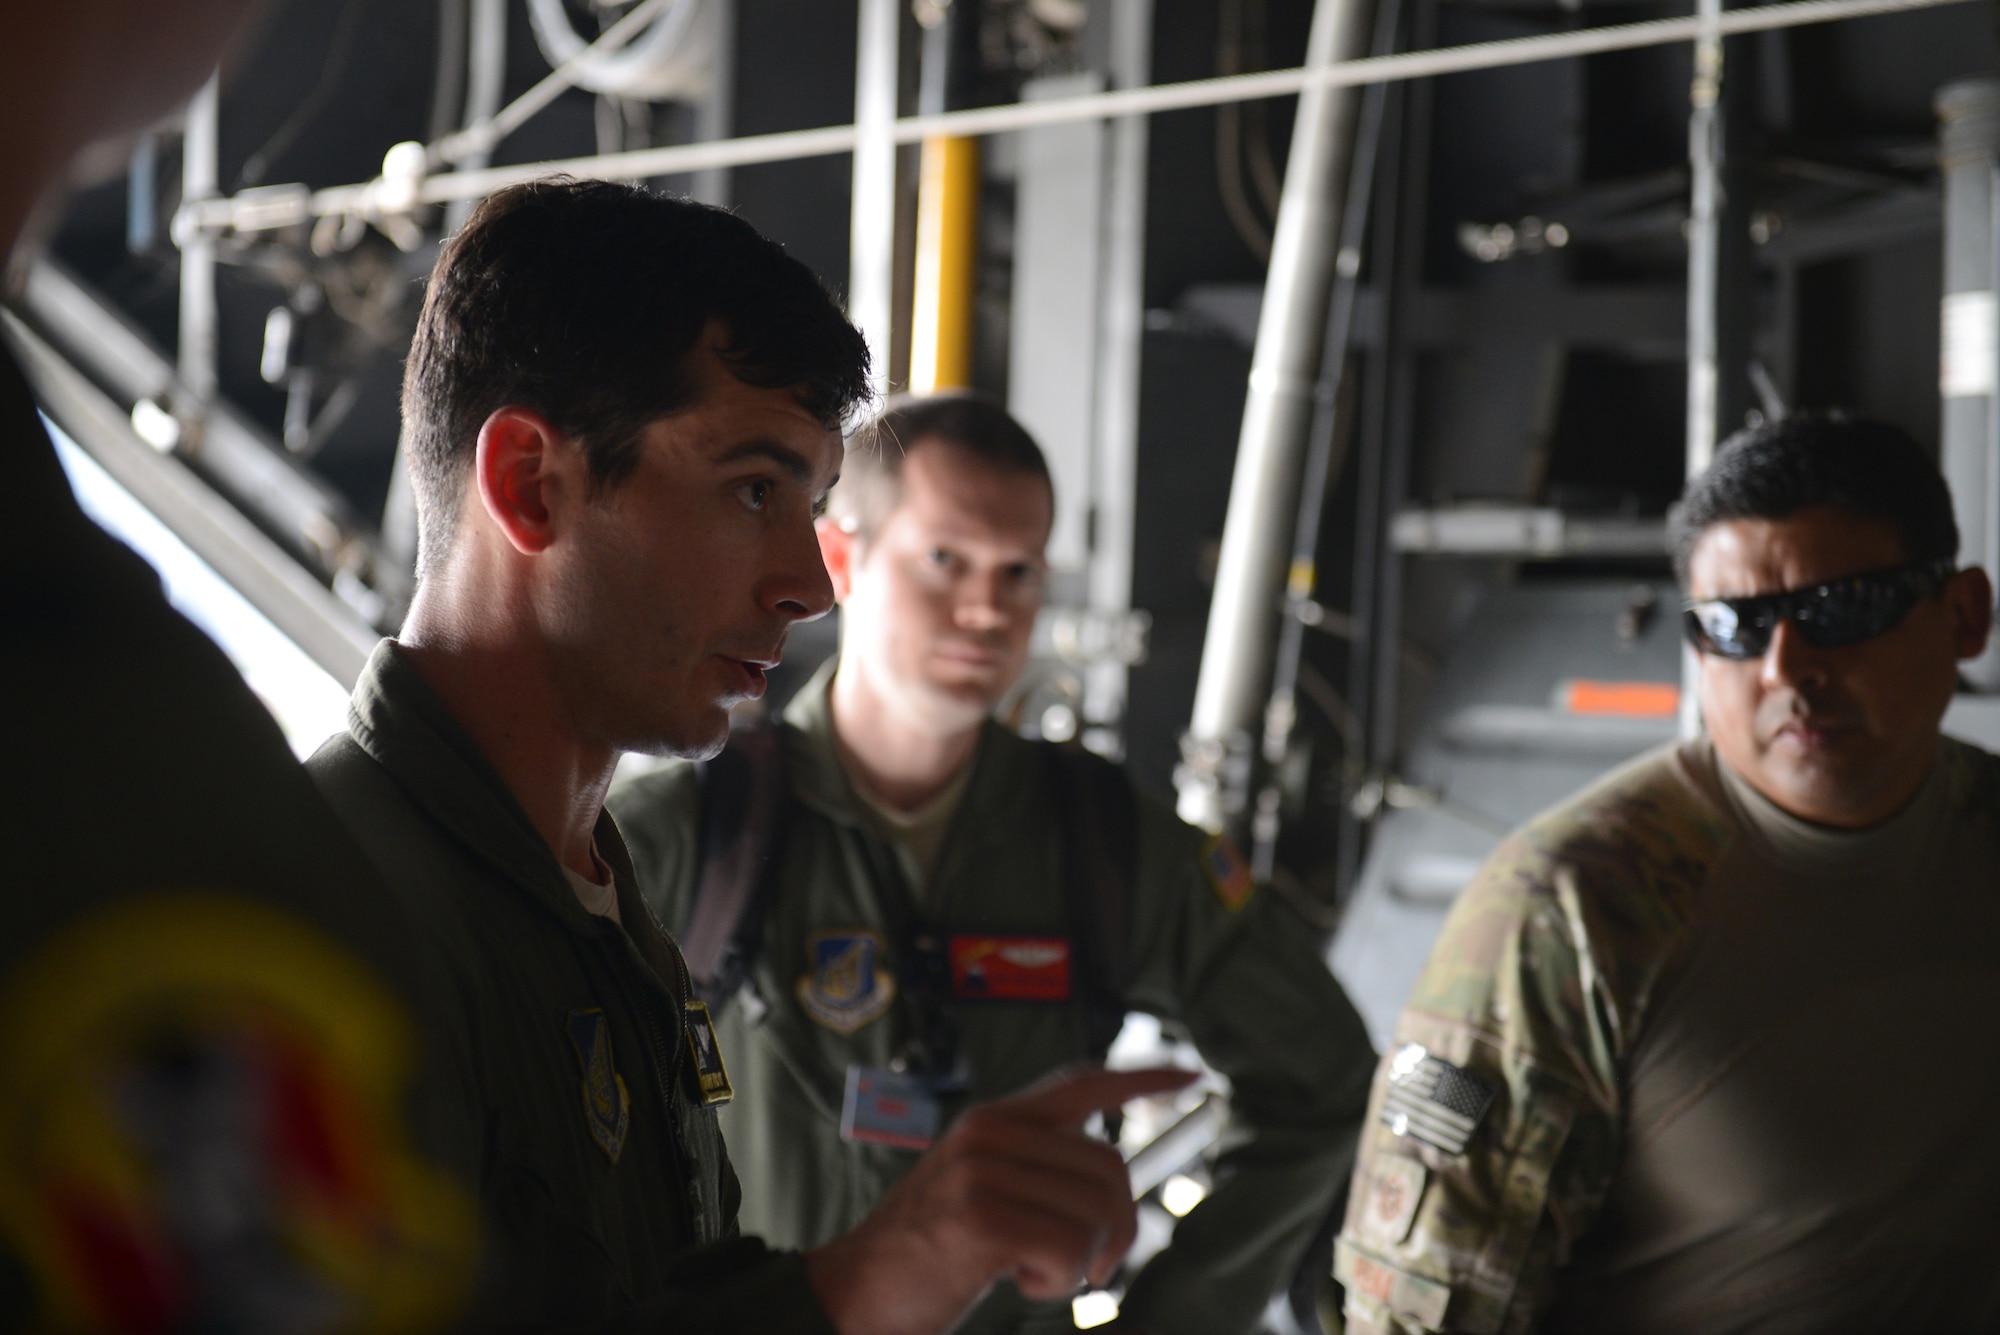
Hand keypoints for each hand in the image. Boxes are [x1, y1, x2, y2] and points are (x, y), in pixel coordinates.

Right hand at [804, 1064, 1195, 1334]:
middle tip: (1087, 1267)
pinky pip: (1068, 1248)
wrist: (852, 1296)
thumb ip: (1032, 1170)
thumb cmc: (924, 1257)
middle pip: (1110, 1168)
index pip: (1081, 1082)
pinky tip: (1020, 1281)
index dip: (1142, 1079)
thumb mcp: (979, 1193)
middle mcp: (988, 1132)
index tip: (1191, 1075)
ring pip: (1097, 1212)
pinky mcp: (978, 1215)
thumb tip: (1108, 1180)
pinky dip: (1057, 1280)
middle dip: (1117, 1230)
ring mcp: (980, 1169)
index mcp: (993, 1121)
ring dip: (1082, 1263)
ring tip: (1038, 1272)